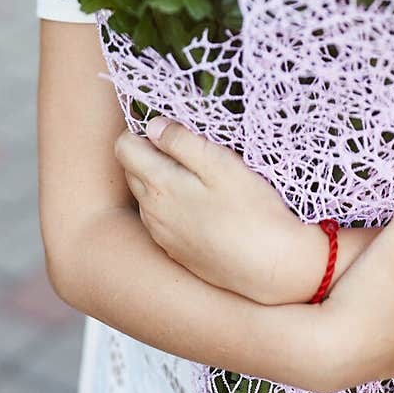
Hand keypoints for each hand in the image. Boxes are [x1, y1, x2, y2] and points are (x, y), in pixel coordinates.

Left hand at [114, 119, 307, 303]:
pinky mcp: (176, 252)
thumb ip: (181, 141)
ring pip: (145, 197)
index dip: (141, 130)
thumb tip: (152, 126)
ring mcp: (162, 236)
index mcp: (158, 185)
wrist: (270, 266)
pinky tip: (201, 205)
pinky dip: (170, 206)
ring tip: (197, 176)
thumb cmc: (251, 209)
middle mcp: (151, 213)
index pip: (123, 147)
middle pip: (131, 171)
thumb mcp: (220, 163)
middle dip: (148, 153)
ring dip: (159, 180)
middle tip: (186, 147)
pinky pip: (160, 220)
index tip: (169, 127)